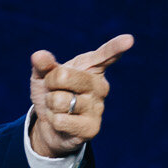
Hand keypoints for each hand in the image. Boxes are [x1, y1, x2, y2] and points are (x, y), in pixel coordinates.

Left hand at [29, 34, 133, 157]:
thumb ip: (42, 65)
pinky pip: (61, 120)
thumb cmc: (51, 93)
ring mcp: (98, 107)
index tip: (128, 39)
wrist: (50, 125)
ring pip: (58, 100)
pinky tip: (62, 122)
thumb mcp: (42, 76)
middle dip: (49, 83)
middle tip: (54, 90)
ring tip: (59, 107)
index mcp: (91, 67)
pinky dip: (53, 120)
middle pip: (63, 76)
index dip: (116, 47)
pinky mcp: (92, 128)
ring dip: (51, 105)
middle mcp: (100, 85)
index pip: (105, 55)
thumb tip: (39, 56)